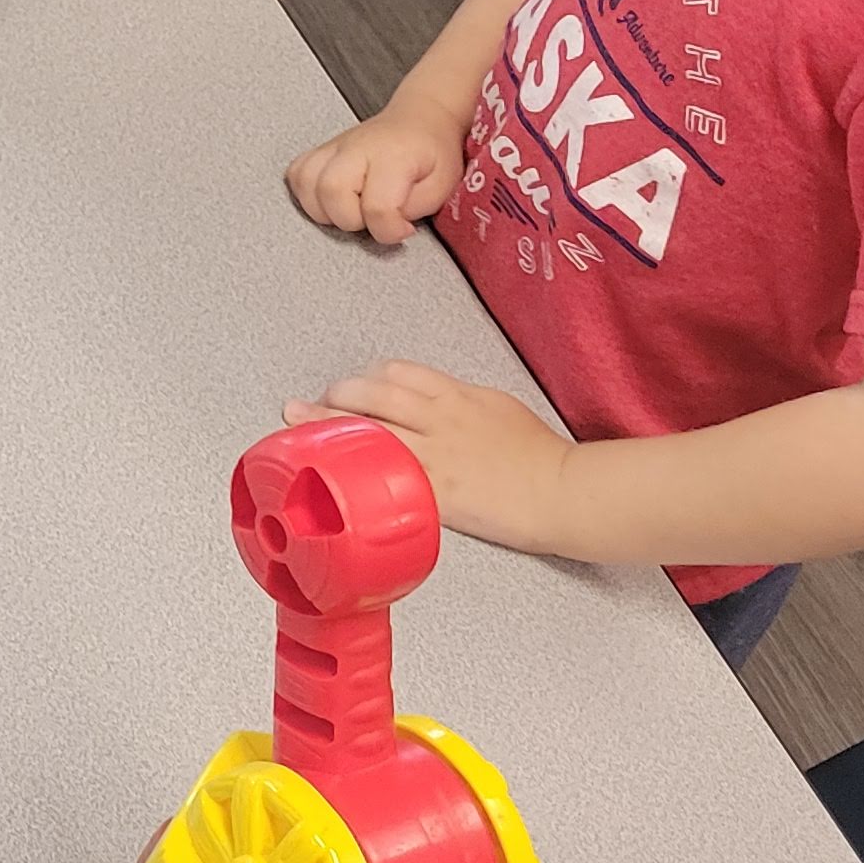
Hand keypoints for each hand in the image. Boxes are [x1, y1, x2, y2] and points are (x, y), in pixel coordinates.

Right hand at [284, 100, 464, 246]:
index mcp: (393, 155)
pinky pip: (296, 174)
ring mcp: (334, 146)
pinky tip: (329, 200)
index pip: (377, 206)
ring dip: (324, 208)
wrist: (420, 119)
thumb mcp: (442, 186)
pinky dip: (307, 194)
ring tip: (350, 210)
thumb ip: (413, 211)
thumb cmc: (432, 151)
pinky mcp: (321, 150)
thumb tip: (386, 227)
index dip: (389, 230)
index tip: (403, 229)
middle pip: (331, 191)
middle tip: (372, 217)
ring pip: (305, 182)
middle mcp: (357, 147)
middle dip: (350, 219)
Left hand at [290, 362, 578, 554]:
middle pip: (372, 394)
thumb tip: (439, 404)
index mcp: (457, 395)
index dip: (368, 377)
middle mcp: (439, 416)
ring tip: (300, 424)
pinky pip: (382, 473)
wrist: (563, 490)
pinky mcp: (434, 488)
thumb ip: (465, 404)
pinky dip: (350, 468)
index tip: (352, 387)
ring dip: (327, 425)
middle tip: (310, 405)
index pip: (400, 373)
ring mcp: (434, 452)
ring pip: (368, 428)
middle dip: (335, 396)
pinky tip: (326, 470)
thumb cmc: (542, 455)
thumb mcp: (501, 409)